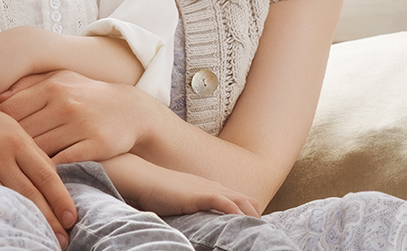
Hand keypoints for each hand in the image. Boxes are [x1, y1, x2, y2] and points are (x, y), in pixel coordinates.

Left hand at [0, 69, 148, 162]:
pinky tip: (40, 177)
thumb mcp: (62, 80)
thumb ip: (30, 86)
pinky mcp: (95, 145)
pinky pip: (63, 163)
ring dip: (27, 162)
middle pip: (23, 132)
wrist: (130, 110)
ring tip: (14, 172)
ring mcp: (81, 125)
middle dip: (9, 148)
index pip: (11, 109)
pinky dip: (49, 171)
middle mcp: (66, 104)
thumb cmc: (88, 96)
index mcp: (53, 86)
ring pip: (40, 149)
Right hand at [0, 89, 77, 246]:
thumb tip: (54, 178)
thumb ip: (31, 152)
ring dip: (24, 223)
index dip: (61, 200)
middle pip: (30, 194)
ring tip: (38, 239)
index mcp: (18, 140)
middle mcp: (0, 154)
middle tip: (62, 240)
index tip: (72, 219)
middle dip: (48, 220)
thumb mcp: (11, 128)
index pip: (46, 176)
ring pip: (7, 201)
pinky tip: (4, 228)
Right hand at [104, 155, 260, 217]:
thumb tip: (188, 221)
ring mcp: (206, 189)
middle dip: (255, 212)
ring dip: (250, 215)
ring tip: (260, 228)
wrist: (142, 177)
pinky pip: (224, 203)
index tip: (255, 221)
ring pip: (238, 201)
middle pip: (242, 198)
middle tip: (265, 227)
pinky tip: (243, 221)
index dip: (247, 209)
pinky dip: (236, 212)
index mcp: (206, 187)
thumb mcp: (176, 202)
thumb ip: (186, 209)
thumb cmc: (155, 191)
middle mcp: (210, 186)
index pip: (234, 197)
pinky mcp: (199, 194)